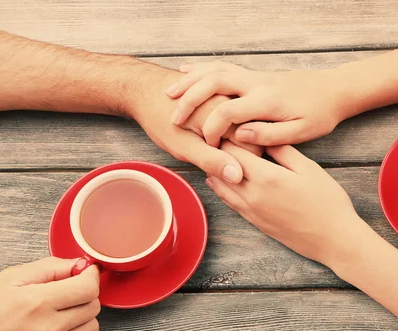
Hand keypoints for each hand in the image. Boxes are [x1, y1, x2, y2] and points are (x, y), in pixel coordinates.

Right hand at [0, 257, 99, 330]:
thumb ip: (48, 268)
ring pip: (91, 328)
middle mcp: (47, 329)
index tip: (85, 271)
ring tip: (63, 309)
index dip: (90, 275)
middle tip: (70, 289)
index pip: (88, 287)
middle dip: (86, 293)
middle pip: (93, 307)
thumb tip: (77, 265)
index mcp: (37, 303)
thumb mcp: (8, 279)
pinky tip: (58, 327)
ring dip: (83, 315)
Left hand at [129, 65, 261, 183]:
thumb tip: (238, 176)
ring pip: (245, 123)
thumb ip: (212, 161)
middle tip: (210, 151)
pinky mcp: (223, 93)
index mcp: (227, 111)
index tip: (222, 164)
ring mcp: (229, 93)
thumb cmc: (158, 118)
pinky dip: (227, 125)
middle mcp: (232, 98)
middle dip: (236, 149)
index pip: (255, 145)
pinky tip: (208, 130)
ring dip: (231, 137)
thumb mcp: (184, 146)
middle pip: (252, 133)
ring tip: (206, 140)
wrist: (142, 88)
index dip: (242, 161)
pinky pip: (235, 114)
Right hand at [165, 61, 351, 146]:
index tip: (206, 146)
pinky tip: (186, 73)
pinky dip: (201, 69)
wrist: (335, 89)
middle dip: (189, 99)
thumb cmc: (320, 113)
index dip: (212, 130)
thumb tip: (242, 136)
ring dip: (190, 81)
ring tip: (170, 93)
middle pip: (213, 82)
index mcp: (265, 102)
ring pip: (214, 70)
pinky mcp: (253, 75)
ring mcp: (253, 77)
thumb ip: (270, 134)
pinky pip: (221, 66)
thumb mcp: (301, 131)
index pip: (227, 112)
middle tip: (173, 117)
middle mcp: (255, 85)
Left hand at [205, 141, 361, 268]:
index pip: (235, 152)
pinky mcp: (254, 222)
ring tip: (212, 156)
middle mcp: (252, 195)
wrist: (332, 239)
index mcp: (266, 177)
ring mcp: (251, 211)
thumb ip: (283, 151)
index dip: (227, 137)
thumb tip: (263, 136)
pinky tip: (218, 181)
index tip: (224, 126)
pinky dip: (221, 189)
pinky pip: (230, 202)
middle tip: (214, 138)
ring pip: (222, 187)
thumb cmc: (327, 202)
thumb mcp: (309, 169)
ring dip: (216, 170)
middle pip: (224, 168)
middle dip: (218, 152)